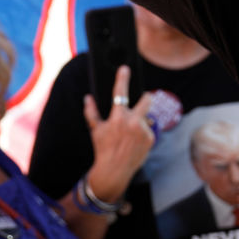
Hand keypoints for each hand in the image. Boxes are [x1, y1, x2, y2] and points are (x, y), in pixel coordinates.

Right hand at [84, 65, 155, 202]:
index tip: (125, 68)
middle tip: (142, 99)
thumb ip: (91, 112)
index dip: (122, 78)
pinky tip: (134, 142)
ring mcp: (144, 130)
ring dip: (139, 121)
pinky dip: (142, 132)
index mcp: (118, 117)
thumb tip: (87, 98)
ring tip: (129, 134)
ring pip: (146, 117)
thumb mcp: (95, 130)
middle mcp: (133, 122)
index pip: (120, 93)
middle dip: (146, 97)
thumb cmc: (102, 149)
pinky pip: (148, 129)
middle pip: (147, 100)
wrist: (114, 170)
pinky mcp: (151, 138)